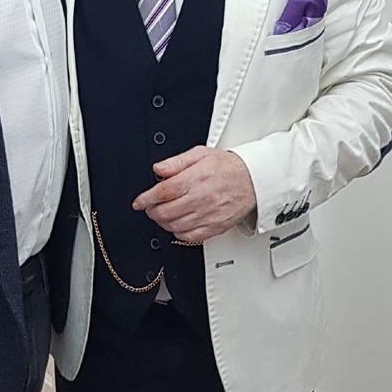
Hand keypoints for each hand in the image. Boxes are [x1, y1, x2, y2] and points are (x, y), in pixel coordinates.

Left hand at [133, 146, 255, 243]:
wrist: (253, 180)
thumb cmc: (228, 167)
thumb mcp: (200, 154)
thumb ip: (176, 161)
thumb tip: (158, 169)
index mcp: (195, 179)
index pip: (163, 192)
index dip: (146, 198)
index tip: (138, 202)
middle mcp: (201, 199)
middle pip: (166, 212)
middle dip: (152, 211)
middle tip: (150, 207)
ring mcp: (208, 215)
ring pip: (175, 226)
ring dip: (163, 222)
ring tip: (162, 215)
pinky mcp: (215, 227)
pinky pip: (189, 237)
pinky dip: (178, 233)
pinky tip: (177, 224)